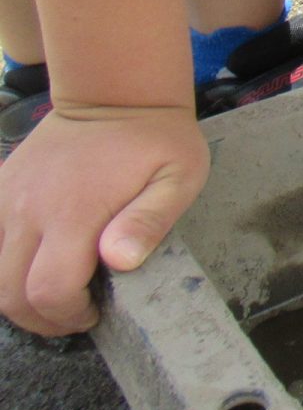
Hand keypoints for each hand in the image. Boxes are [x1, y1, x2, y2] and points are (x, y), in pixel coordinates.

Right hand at [0, 105, 206, 335]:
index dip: (68, 314)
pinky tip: (35, 263)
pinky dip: (4, 266)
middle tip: (75, 313)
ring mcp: (7, 199)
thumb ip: (149, 221)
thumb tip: (120, 261)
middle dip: (40, 318)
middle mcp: (29, 210)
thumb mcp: (178, 177)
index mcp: (74, 213)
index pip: (48, 290)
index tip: (94, 312)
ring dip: (17, 296)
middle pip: (9, 293)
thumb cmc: (156, 139)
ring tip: (55, 294)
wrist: (114, 91)